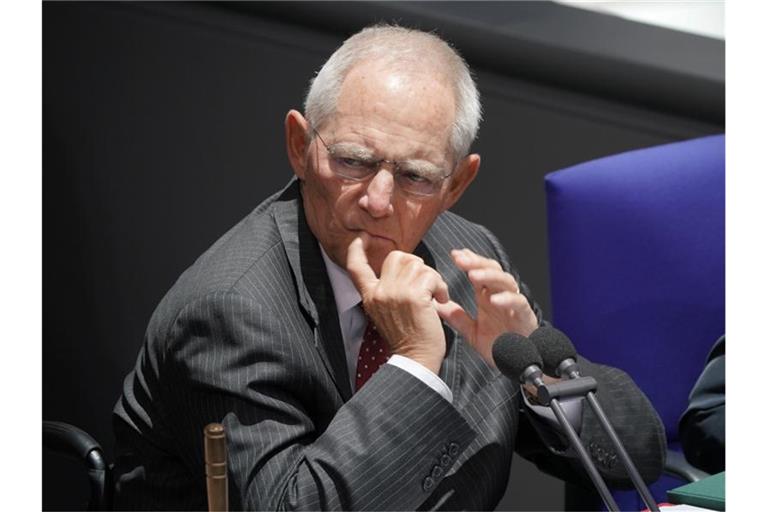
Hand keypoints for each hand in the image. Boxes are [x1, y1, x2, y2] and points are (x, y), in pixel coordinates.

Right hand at [346, 235, 450, 373]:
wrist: (416, 359)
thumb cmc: (407, 337)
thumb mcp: (385, 312)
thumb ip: (387, 290)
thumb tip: (401, 266)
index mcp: (370, 296)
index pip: (355, 267)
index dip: (357, 249)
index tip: (362, 238)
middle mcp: (379, 292)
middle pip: (397, 257)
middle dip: (416, 265)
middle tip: (425, 285)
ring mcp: (395, 293)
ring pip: (418, 265)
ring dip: (432, 278)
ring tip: (434, 296)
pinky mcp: (414, 296)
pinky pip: (432, 276)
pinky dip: (441, 287)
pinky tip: (440, 301)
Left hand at [434, 248, 537, 367]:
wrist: (519, 365)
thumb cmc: (500, 345)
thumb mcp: (472, 331)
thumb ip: (456, 317)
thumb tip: (434, 305)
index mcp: (488, 297)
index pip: (479, 271)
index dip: (469, 261)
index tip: (454, 254)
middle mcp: (501, 296)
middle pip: (492, 270)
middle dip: (477, 262)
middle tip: (461, 259)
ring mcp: (514, 304)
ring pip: (505, 281)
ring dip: (490, 275)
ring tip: (474, 275)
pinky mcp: (525, 316)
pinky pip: (518, 302)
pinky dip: (507, 299)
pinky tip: (494, 299)